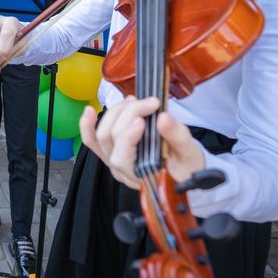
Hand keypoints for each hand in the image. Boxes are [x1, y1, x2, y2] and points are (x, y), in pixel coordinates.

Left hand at [80, 97, 205, 189]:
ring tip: (133, 101)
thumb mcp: (190, 154)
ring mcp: (113, 162)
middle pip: (111, 139)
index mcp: (141, 176)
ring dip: (114, 114)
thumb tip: (164, 118)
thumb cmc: (187, 167)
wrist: (184, 173)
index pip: (123, 157)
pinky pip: (92, 141)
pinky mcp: (110, 153)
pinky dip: (87, 125)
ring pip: (100, 136)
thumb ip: (177, 137)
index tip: (151, 112)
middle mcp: (122, 171)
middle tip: (148, 102)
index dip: (129, 134)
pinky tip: (89, 110)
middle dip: (128, 114)